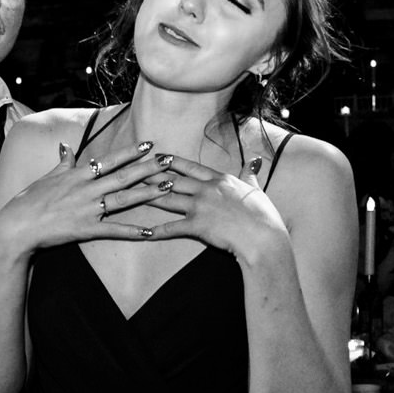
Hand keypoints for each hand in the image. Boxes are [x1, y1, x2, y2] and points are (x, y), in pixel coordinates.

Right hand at [0, 140, 163, 256]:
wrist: (17, 226)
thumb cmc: (28, 201)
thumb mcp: (46, 177)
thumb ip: (62, 162)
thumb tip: (65, 146)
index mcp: (78, 175)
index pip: (109, 160)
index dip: (130, 152)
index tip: (149, 144)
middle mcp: (86, 189)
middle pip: (123, 176)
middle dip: (148, 167)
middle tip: (170, 160)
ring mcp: (88, 209)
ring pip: (124, 199)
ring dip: (148, 192)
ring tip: (169, 186)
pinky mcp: (86, 229)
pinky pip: (114, 230)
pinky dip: (132, 231)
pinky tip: (150, 232)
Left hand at [140, 151, 286, 258]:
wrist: (262, 236)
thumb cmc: (263, 215)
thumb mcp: (256, 188)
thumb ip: (249, 174)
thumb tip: (253, 161)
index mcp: (219, 179)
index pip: (190, 167)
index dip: (171, 161)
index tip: (156, 156)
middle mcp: (206, 189)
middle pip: (173, 180)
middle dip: (151, 175)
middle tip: (133, 171)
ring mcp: (200, 207)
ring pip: (168, 199)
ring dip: (148, 196)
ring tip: (131, 193)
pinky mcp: (197, 226)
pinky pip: (172, 228)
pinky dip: (157, 231)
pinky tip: (143, 232)